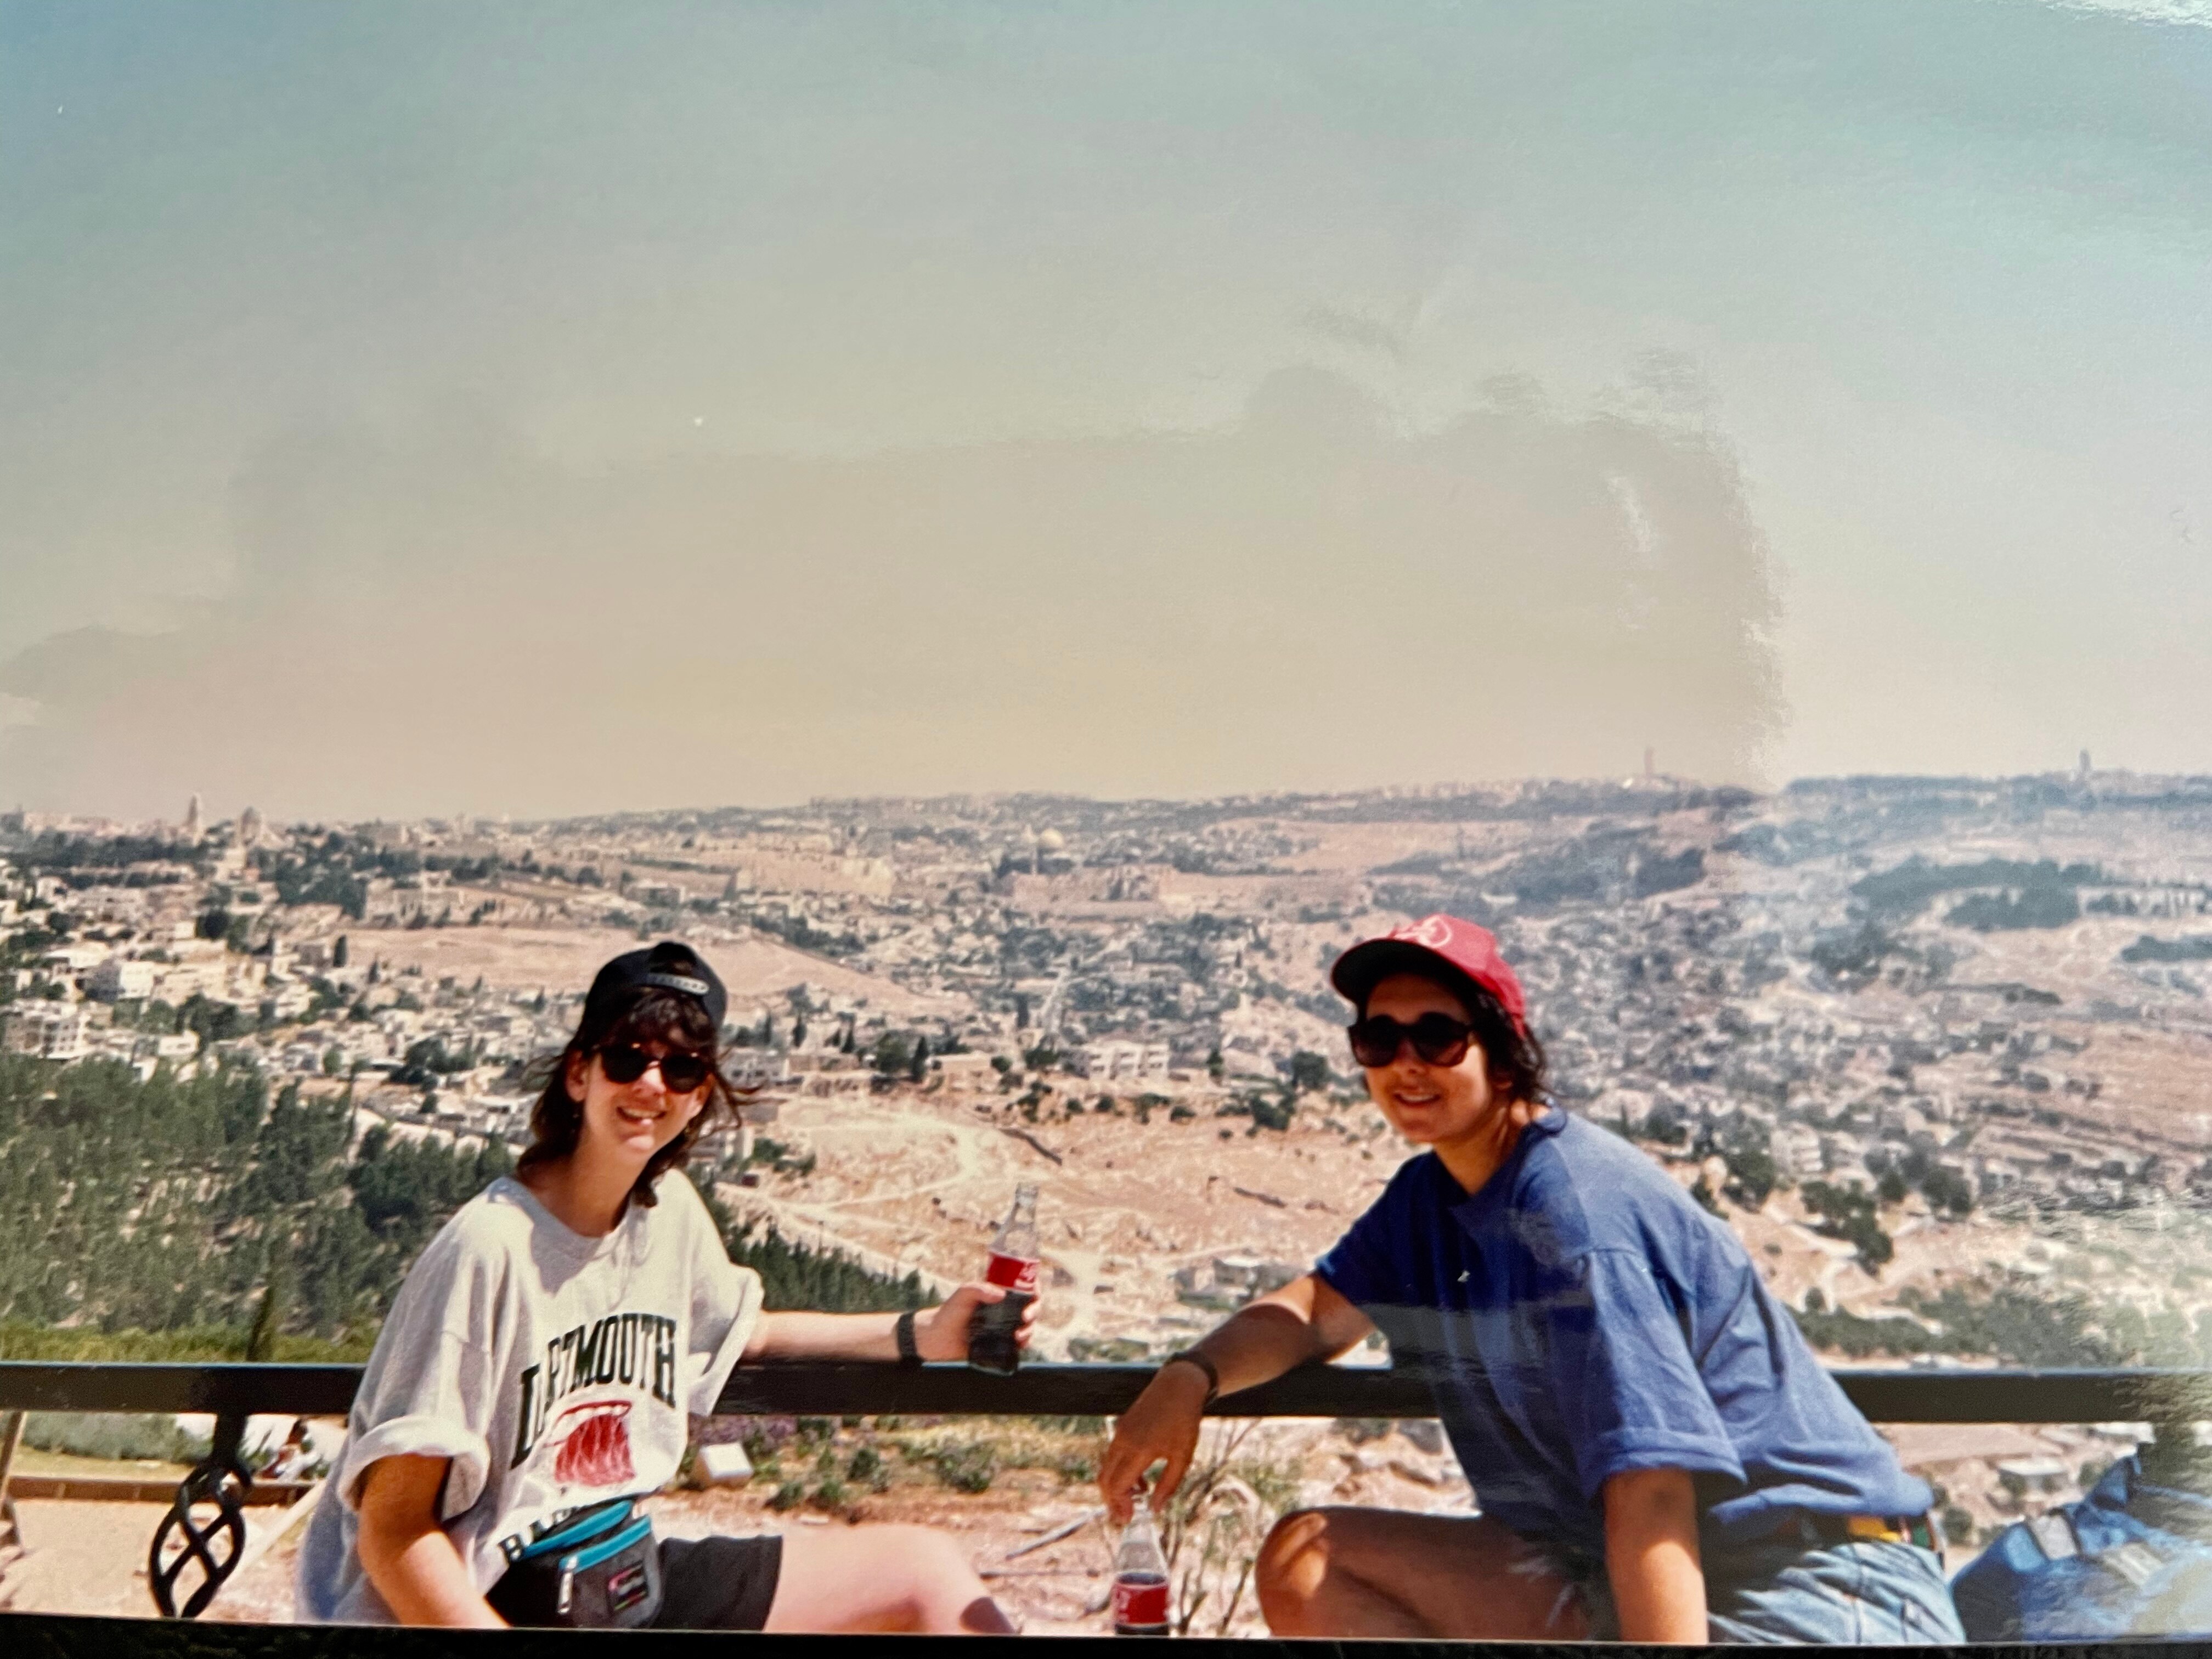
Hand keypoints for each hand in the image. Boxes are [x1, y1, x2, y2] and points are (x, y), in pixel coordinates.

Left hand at [917, 1282, 1036, 1362]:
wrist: (936, 1340)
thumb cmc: (947, 1313)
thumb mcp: (962, 1294)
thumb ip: (978, 1289)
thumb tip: (1002, 1294)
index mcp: (997, 1293)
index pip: (1023, 1286)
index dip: (1034, 1287)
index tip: (1034, 1292)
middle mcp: (1003, 1309)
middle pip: (1030, 1306)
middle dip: (1035, 1310)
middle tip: (1026, 1316)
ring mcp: (1003, 1326)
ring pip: (1028, 1325)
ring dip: (1030, 1328)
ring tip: (1019, 1335)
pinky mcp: (1001, 1344)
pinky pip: (1020, 1342)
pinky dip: (1025, 1342)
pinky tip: (1020, 1343)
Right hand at [1098, 1359, 1209, 1523]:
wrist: (1178, 1385)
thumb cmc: (1184, 1421)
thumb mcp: (1183, 1457)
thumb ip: (1168, 1485)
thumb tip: (1155, 1509)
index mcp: (1138, 1450)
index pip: (1117, 1486)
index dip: (1119, 1506)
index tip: (1129, 1519)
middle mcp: (1123, 1442)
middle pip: (1105, 1480)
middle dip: (1112, 1501)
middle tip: (1126, 1516)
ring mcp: (1120, 1433)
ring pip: (1107, 1468)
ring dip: (1116, 1487)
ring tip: (1135, 1501)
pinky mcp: (1122, 1428)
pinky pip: (1113, 1456)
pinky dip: (1120, 1472)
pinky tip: (1140, 1481)